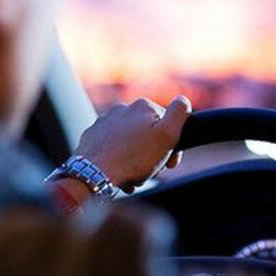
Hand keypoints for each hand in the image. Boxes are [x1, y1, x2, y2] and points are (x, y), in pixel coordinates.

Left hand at [74, 96, 191, 193]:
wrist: (95, 175)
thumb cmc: (133, 159)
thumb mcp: (167, 135)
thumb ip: (179, 113)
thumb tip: (183, 99)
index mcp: (142, 106)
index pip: (167, 123)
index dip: (171, 144)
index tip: (169, 162)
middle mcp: (121, 109)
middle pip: (147, 133)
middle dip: (152, 152)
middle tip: (149, 169)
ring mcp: (104, 122)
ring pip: (130, 142)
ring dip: (135, 158)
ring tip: (133, 174)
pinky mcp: (92, 137)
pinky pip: (112, 148)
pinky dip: (117, 159)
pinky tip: (119, 171)